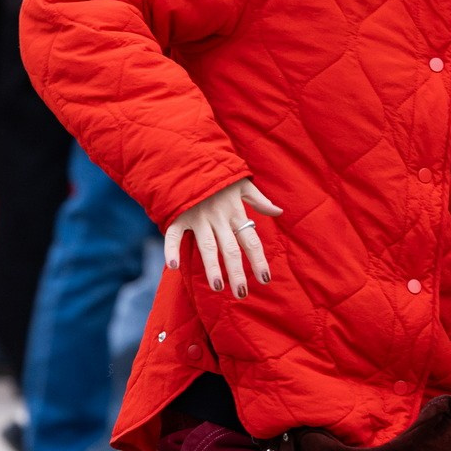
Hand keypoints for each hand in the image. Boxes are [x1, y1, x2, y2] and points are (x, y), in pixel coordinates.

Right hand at [164, 177, 284, 297]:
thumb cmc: (218, 173)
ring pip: (207, 246)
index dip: (258, 260)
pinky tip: (174, 266)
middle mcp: (218, 216)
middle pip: (230, 248)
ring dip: (212, 267)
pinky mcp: (179, 215)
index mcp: (235, 211)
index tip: (265, 280)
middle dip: (237, 272)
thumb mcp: (242, 183)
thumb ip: (259, 200)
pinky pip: (174, 234)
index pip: (251, 240)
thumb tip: (279, 211)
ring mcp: (198, 217)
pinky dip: (171, 249)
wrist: (190, 157)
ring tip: (218, 287)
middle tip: (242, 293)